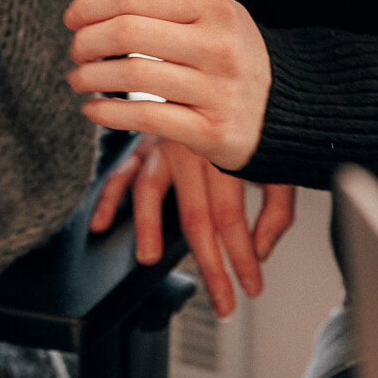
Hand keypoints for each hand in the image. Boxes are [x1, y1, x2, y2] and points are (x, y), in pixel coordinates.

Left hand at [65, 0, 271, 169]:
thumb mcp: (212, 11)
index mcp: (216, 10)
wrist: (285, 110)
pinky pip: (147, 119)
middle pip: (129, 33)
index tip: (71, 18)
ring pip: (133, 76)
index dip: (93, 5)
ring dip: (91, 77)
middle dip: (88, 41)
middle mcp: (219, 48)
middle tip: (74, 50)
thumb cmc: (232, 52)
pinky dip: (109, 114)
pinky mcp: (213, 132)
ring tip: (77, 79)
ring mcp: (219, 91)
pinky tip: (92, 110)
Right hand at [90, 136, 296, 318]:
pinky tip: (100, 224)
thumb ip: (277, 205)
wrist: (214, 74)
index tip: (251, 288)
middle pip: (196, 214)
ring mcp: (163, 144)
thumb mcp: (277, 158)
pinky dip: (107, 198)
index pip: (231, 215)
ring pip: (151, 190)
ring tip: (150, 258)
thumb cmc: (252, 121)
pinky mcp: (142, 142)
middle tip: (221, 303)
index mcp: (227, 150)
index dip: (242, 257)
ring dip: (149, 227)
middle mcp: (192, 147)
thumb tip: (263, 250)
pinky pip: (120, 172)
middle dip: (210, 265)